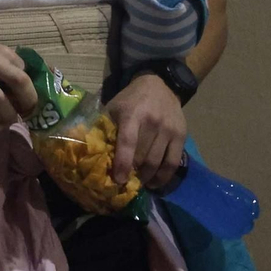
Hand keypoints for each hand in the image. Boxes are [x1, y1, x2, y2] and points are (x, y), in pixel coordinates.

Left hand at [107, 72, 185, 188]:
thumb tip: (89, 152)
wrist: (160, 85)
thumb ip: (104, 128)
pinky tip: (155, 183)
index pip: (128, 142)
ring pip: (158, 162)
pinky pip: (173, 162)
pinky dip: (164, 176)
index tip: (118, 180)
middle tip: (125, 184)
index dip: (123, 163)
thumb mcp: (113, 108)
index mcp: (132, 114)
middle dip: (133, 173)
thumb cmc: (130, 100)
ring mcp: (169, 130)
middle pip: (143, 156)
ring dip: (147, 178)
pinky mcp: (181, 135)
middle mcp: (153, 122)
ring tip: (138, 184)